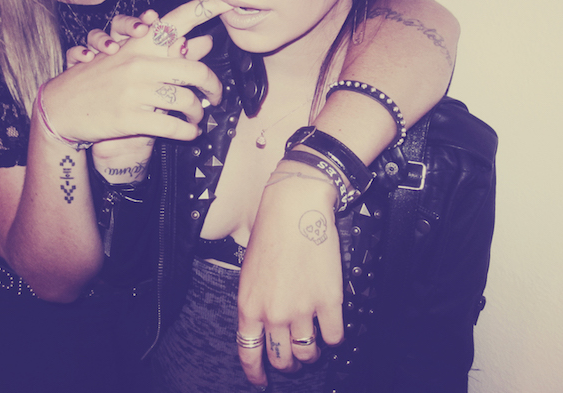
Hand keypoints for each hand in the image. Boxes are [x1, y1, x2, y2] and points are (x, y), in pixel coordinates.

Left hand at [237, 164, 344, 388]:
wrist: (295, 208)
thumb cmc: (270, 234)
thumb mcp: (249, 272)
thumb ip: (255, 302)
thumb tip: (265, 326)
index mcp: (248, 305)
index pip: (248, 353)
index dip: (255, 373)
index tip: (261, 380)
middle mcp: (273, 313)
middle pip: (281, 358)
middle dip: (288, 362)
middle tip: (294, 356)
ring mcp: (302, 309)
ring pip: (308, 352)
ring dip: (311, 352)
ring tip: (313, 342)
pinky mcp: (329, 302)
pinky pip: (335, 337)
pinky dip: (333, 336)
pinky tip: (330, 326)